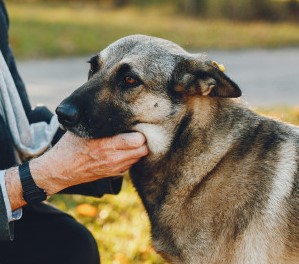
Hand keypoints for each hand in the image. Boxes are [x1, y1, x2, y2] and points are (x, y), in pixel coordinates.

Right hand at [30, 132, 147, 194]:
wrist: (60, 169)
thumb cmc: (70, 146)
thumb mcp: (82, 130)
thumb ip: (98, 122)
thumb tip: (111, 107)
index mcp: (107, 144)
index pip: (138, 140)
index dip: (141, 132)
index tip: (137, 126)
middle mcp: (114, 158)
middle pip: (143, 150)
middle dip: (143, 141)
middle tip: (138, 133)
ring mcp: (114, 168)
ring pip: (139, 158)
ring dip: (138, 150)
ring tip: (131, 142)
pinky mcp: (113, 174)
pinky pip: (130, 165)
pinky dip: (131, 158)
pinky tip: (123, 151)